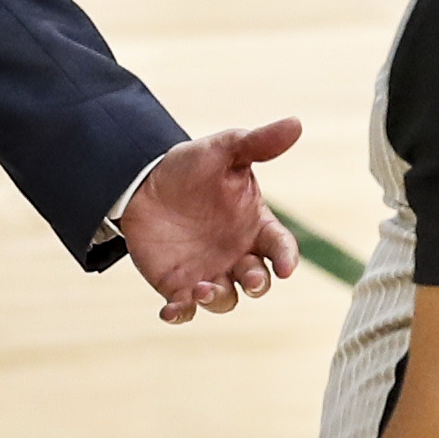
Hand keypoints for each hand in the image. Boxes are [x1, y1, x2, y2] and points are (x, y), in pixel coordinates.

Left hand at [118, 118, 302, 323]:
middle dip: (258, 283)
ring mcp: (209, 272)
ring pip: (225, 299)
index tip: (286, 266)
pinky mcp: (178, 285)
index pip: (281, 247)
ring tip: (201, 288)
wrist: (143, 183)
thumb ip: (258, 143)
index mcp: (255, 226)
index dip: (287, 258)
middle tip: (250, 279)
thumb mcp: (224, 151)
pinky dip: (179, 314)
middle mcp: (238, 254)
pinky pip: (184, 309)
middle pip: (258, 281)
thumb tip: (295, 122)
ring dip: (217, 298)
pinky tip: (169, 311)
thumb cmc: (191, 167)